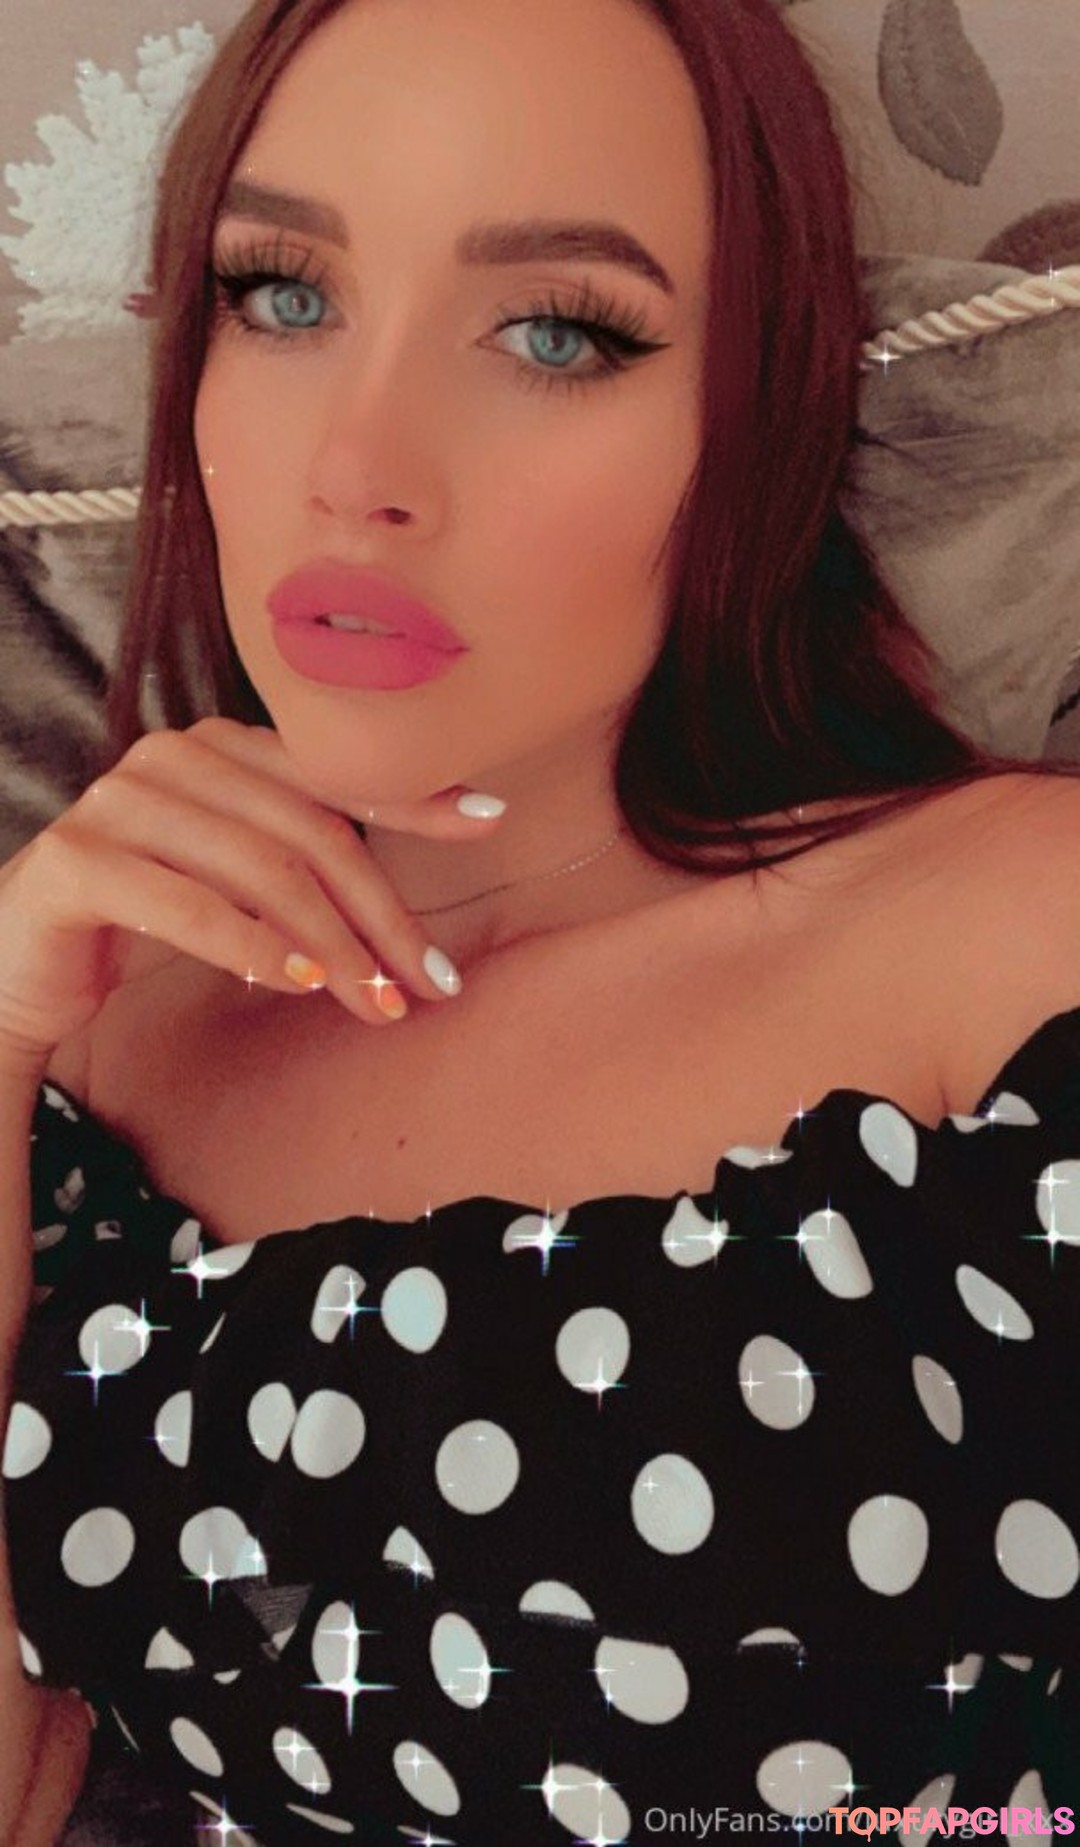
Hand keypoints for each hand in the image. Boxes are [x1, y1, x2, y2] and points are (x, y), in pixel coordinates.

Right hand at [0, 717, 504, 1063]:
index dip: (412, 800)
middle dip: (380, 915)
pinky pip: (185, 904)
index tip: (488, 820)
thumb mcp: (240, 883)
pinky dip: (251, 946)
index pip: (333, 776)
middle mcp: (170, 758)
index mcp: (220, 749)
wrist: (23, 969)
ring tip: (377, 1003)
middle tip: (428, 984)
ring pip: (259, 870)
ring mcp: (117, 803)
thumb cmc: (148, 923)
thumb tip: (431, 878)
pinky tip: (299, 982)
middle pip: (308, 832)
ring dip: (332, 945)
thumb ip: (309, 860)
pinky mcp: (74, 861)